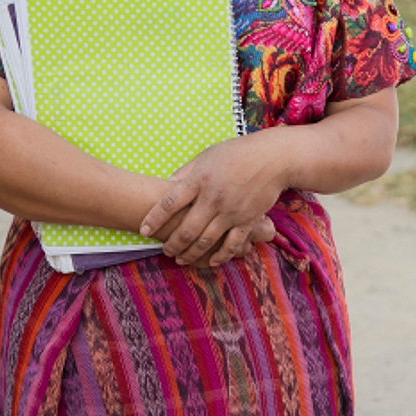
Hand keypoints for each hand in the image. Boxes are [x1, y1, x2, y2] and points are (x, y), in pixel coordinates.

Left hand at [139, 135, 287, 266]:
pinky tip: (211, 262)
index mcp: (199, 180)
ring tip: (181, 259)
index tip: (143, 230)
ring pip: (206, 241)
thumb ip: (186, 172)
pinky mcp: (248, 220)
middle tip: (165, 251)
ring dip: (191, 254)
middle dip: (172, 244)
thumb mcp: (206, 156)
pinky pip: (232, 244)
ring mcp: (231, 211)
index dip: (154, 218)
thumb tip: (166, 183)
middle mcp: (213, 198)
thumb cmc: (237, 153)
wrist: (272, 158)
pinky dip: (220, 256)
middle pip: (186, 229)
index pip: (169, 202)